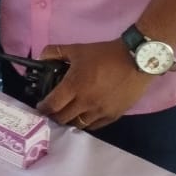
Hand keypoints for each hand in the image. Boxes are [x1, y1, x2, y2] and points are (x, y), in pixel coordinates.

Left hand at [35, 39, 151, 129]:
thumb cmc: (104, 54)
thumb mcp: (76, 49)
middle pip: (63, 119)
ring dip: (70, 121)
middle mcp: (85, 102)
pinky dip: (86, 123)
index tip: (40, 106)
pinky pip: (94, 126)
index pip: (52, 105)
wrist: (135, 60)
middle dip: (54, 116)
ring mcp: (100, 111)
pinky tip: (83, 116)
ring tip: (67, 114)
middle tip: (52, 110)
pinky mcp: (113, 115)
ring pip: (78, 125)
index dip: (43, 108)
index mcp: (74, 86)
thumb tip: (40, 57)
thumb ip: (55, 52)